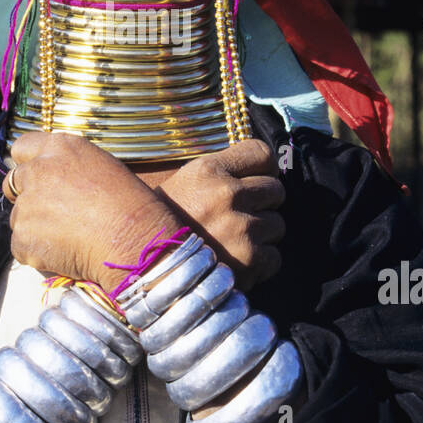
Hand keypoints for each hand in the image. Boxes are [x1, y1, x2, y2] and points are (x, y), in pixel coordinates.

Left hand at [7, 132, 185, 294]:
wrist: (133, 240)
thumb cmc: (130, 204)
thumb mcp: (101, 165)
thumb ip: (69, 165)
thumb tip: (56, 178)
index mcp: (60, 147)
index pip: (22, 147)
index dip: (28, 164)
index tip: (37, 177)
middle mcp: (38, 170)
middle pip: (13, 182)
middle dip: (27, 196)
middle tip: (54, 213)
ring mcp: (27, 205)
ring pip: (19, 217)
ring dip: (35, 227)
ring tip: (69, 237)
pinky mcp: (23, 237)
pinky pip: (22, 246)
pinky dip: (37, 253)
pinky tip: (65, 253)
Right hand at [152, 140, 284, 290]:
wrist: (145, 270)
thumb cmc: (162, 227)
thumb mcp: (183, 185)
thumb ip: (220, 174)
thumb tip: (264, 171)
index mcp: (208, 170)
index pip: (262, 153)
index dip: (263, 168)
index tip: (256, 180)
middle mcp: (226, 194)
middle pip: (276, 189)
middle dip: (263, 204)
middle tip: (242, 217)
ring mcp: (240, 227)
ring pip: (278, 224)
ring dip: (261, 236)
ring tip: (234, 243)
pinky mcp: (249, 259)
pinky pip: (274, 257)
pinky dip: (260, 264)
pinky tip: (237, 264)